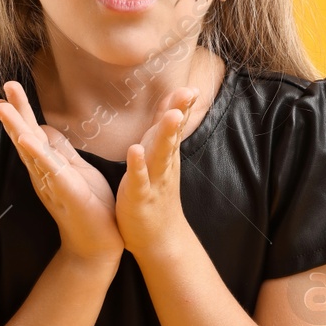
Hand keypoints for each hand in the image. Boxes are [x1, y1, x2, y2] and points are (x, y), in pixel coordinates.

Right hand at [0, 81, 122, 266]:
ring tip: (3, 108)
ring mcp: (53, 185)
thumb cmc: (90, 207)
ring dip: (17, 129)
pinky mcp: (67, 195)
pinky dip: (38, 156)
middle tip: (3, 88)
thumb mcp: (76, 170)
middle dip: (14, 113)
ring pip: (31, 153)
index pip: (32, 133)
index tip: (9, 87)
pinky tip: (27, 140)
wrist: (98, 246)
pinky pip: (51, 173)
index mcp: (48, 166)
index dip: (21, 111)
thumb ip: (60, 150)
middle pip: (25, 138)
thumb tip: (42, 127)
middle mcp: (44, 174)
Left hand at [115, 86, 198, 256]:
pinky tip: (134, 150)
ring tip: (171, 116)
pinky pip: (139, 179)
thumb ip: (165, 132)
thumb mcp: (162, 159)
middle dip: (178, 113)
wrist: (160, 239)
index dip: (181, 105)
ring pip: (160, 154)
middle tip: (187, 93)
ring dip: (166, 135)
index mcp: (165, 154)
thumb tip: (173, 105)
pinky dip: (138, 165)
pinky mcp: (140, 197)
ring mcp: (153, 181)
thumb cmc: (157, 195)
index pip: (174, 125)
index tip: (190, 86)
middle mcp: (163, 165)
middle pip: (172, 135)